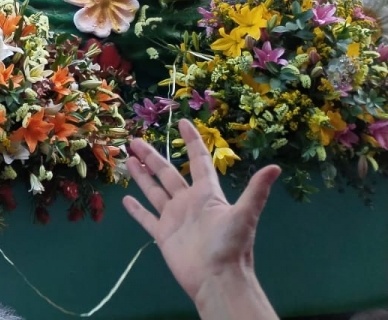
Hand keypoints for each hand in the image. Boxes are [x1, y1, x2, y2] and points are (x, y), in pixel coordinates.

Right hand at [124, 119, 279, 313]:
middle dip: (152, 156)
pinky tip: (126, 199)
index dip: (191, 141)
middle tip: (135, 140)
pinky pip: (147, 218)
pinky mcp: (163, 234)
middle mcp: (189, 202)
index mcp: (207, 194)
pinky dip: (137, 209)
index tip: (183, 122)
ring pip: (154, 191)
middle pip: (167, 173)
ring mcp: (175, 218)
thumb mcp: (244, 215)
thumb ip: (256, 191)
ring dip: (142, 176)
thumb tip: (275, 168)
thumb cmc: (230, 246)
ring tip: (128, 159)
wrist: (217, 279)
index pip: (198, 161)